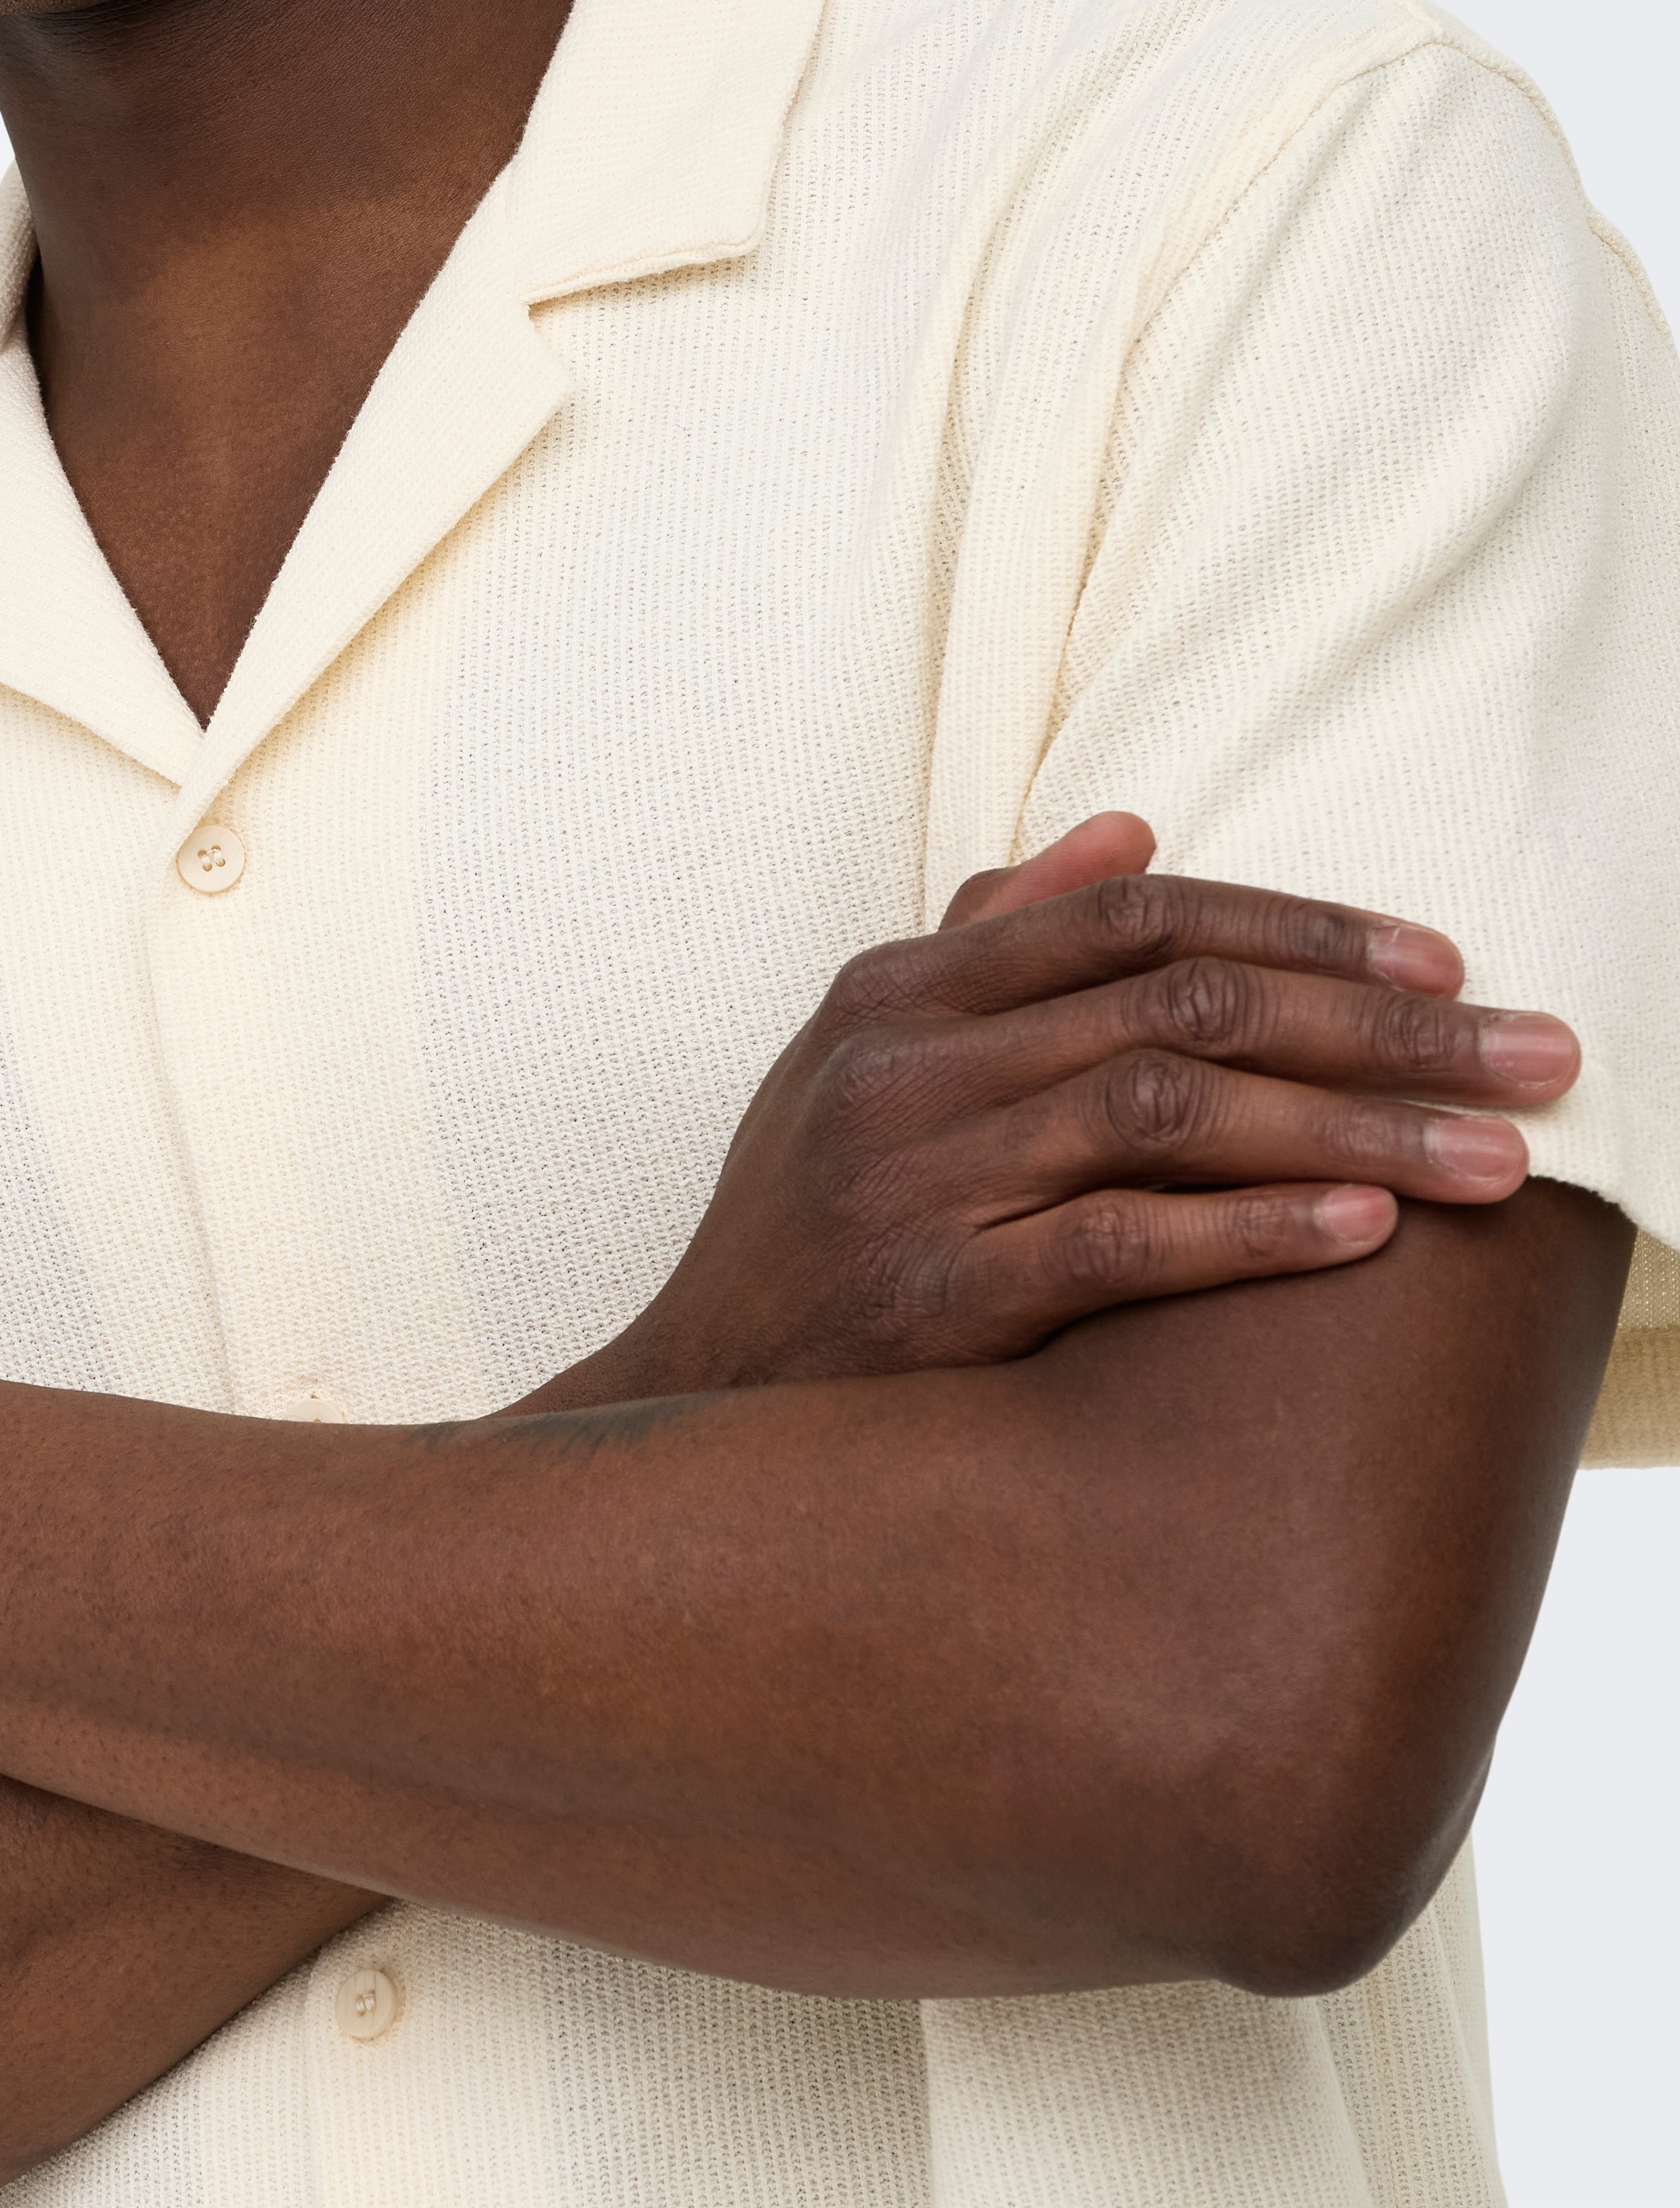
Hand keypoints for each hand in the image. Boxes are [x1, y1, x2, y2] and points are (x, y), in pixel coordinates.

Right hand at [560, 812, 1580, 1400]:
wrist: (694, 1399)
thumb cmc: (807, 1222)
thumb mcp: (864, 1053)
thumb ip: (994, 939)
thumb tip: (1127, 830)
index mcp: (901, 991)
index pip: (1134, 917)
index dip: (1300, 922)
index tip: (1443, 955)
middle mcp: (910, 1065)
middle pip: (1183, 1003)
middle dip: (1380, 1020)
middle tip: (1536, 1048)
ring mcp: (919, 1177)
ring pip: (1173, 1112)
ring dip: (1358, 1127)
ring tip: (1499, 1152)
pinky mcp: (938, 1299)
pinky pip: (1123, 1244)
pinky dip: (1254, 1230)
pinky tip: (1365, 1230)